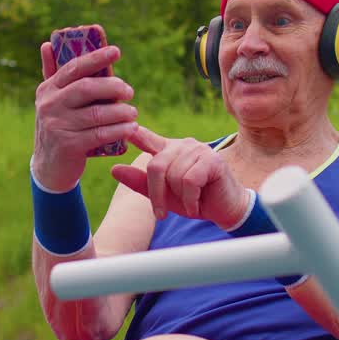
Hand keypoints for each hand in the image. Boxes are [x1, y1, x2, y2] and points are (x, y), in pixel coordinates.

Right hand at [32, 41, 138, 191]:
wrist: (49, 167)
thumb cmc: (58, 127)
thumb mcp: (51, 101)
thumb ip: (51, 73)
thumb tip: (47, 44)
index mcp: (48, 89)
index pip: (74, 67)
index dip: (96, 58)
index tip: (117, 52)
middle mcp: (49, 105)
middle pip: (86, 88)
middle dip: (113, 87)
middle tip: (130, 91)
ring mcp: (57, 125)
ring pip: (96, 113)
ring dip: (120, 112)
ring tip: (133, 113)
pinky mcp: (68, 145)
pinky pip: (99, 134)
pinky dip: (118, 131)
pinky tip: (131, 129)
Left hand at [110, 125, 249, 227]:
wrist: (225, 211)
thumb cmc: (193, 201)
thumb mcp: (163, 195)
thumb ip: (140, 182)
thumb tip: (114, 168)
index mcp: (169, 150)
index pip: (147, 138)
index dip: (135, 133)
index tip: (123, 126)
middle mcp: (183, 145)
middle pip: (156, 166)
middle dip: (156, 194)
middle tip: (162, 213)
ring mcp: (199, 150)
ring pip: (174, 175)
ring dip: (179, 198)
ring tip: (189, 203)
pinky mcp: (212, 160)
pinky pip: (189, 181)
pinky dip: (190, 199)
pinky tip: (197, 203)